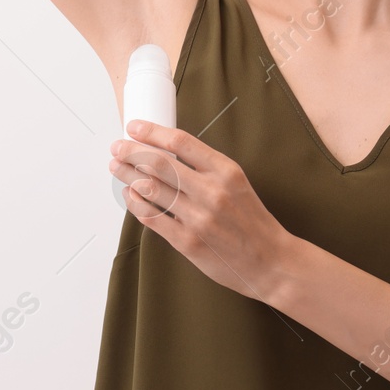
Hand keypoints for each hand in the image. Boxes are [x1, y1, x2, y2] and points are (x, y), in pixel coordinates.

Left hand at [110, 118, 295, 300]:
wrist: (272, 262)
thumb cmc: (252, 221)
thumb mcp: (237, 183)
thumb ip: (205, 168)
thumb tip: (165, 152)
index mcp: (225, 171)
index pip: (181, 142)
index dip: (152, 132)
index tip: (134, 127)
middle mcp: (211, 192)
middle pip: (159, 163)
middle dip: (131, 152)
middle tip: (117, 147)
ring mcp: (198, 218)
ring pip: (151, 189)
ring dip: (128, 175)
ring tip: (117, 167)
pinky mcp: (188, 242)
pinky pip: (152, 218)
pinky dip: (136, 204)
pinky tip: (130, 195)